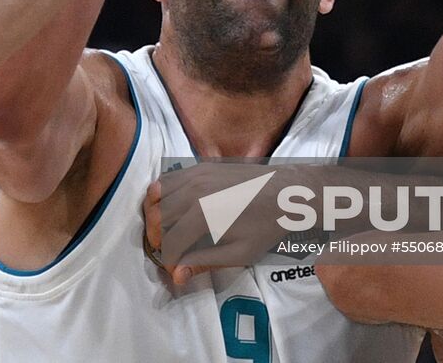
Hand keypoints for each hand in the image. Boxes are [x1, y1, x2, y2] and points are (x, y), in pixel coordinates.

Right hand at [143, 163, 289, 286]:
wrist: (287, 191)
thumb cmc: (266, 225)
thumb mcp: (239, 253)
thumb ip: (204, 261)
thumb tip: (177, 276)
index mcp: (202, 214)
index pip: (170, 241)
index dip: (169, 260)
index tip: (174, 270)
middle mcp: (192, 190)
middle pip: (156, 217)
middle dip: (157, 239)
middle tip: (169, 252)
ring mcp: (195, 173)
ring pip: (157, 195)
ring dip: (155, 216)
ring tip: (166, 231)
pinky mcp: (200, 165)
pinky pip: (168, 178)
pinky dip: (162, 194)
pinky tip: (172, 208)